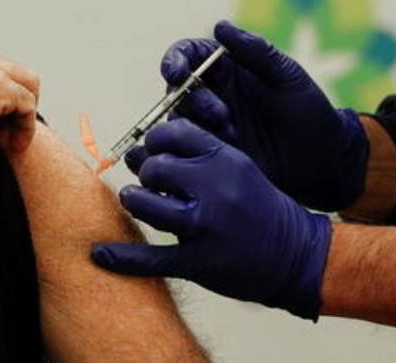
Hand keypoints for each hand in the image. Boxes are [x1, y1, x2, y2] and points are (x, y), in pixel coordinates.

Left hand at [91, 119, 332, 319]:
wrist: (296, 255)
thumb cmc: (260, 207)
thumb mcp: (238, 168)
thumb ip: (198, 155)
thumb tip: (143, 149)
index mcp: (225, 159)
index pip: (174, 133)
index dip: (156, 140)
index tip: (153, 150)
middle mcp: (215, 188)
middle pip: (156, 167)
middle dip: (146, 173)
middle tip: (149, 182)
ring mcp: (206, 226)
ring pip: (147, 204)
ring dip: (134, 201)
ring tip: (136, 201)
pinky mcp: (199, 262)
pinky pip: (150, 258)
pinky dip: (121, 257)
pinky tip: (99, 254)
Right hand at [129, 20, 368, 212]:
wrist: (325, 162)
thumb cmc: (310, 113)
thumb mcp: (288, 77)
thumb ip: (256, 51)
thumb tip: (220, 25)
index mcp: (229, 68)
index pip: (188, 55)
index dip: (175, 60)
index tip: (176, 71)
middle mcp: (213, 94)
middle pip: (177, 88)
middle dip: (189, 97)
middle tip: (220, 113)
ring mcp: (210, 126)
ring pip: (177, 119)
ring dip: (194, 124)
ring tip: (231, 134)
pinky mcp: (211, 155)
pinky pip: (185, 149)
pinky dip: (192, 148)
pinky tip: (220, 152)